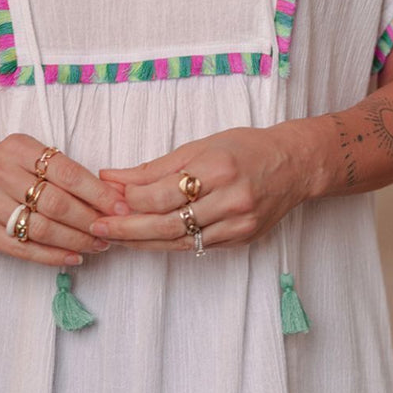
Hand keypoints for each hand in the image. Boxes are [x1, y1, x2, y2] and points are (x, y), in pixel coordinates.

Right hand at [0, 134, 129, 265]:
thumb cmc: (5, 169)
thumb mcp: (28, 155)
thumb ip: (62, 171)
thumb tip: (110, 196)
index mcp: (18, 148)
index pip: (67, 172)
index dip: (98, 192)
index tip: (121, 207)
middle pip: (56, 203)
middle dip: (89, 220)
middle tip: (111, 231)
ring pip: (40, 228)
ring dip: (75, 240)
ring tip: (98, 245)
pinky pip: (22, 248)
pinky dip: (52, 256)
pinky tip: (73, 257)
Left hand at [92, 124, 314, 250]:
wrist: (295, 165)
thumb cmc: (246, 148)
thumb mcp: (200, 146)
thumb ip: (155, 167)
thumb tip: (112, 177)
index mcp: (219, 168)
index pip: (164, 192)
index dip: (132, 198)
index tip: (108, 195)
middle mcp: (231, 199)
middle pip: (168, 223)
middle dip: (128, 228)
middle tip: (98, 227)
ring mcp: (239, 224)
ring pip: (180, 241)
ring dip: (142, 241)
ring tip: (115, 236)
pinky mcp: (242, 239)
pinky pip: (197, 246)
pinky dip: (168, 243)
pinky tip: (146, 239)